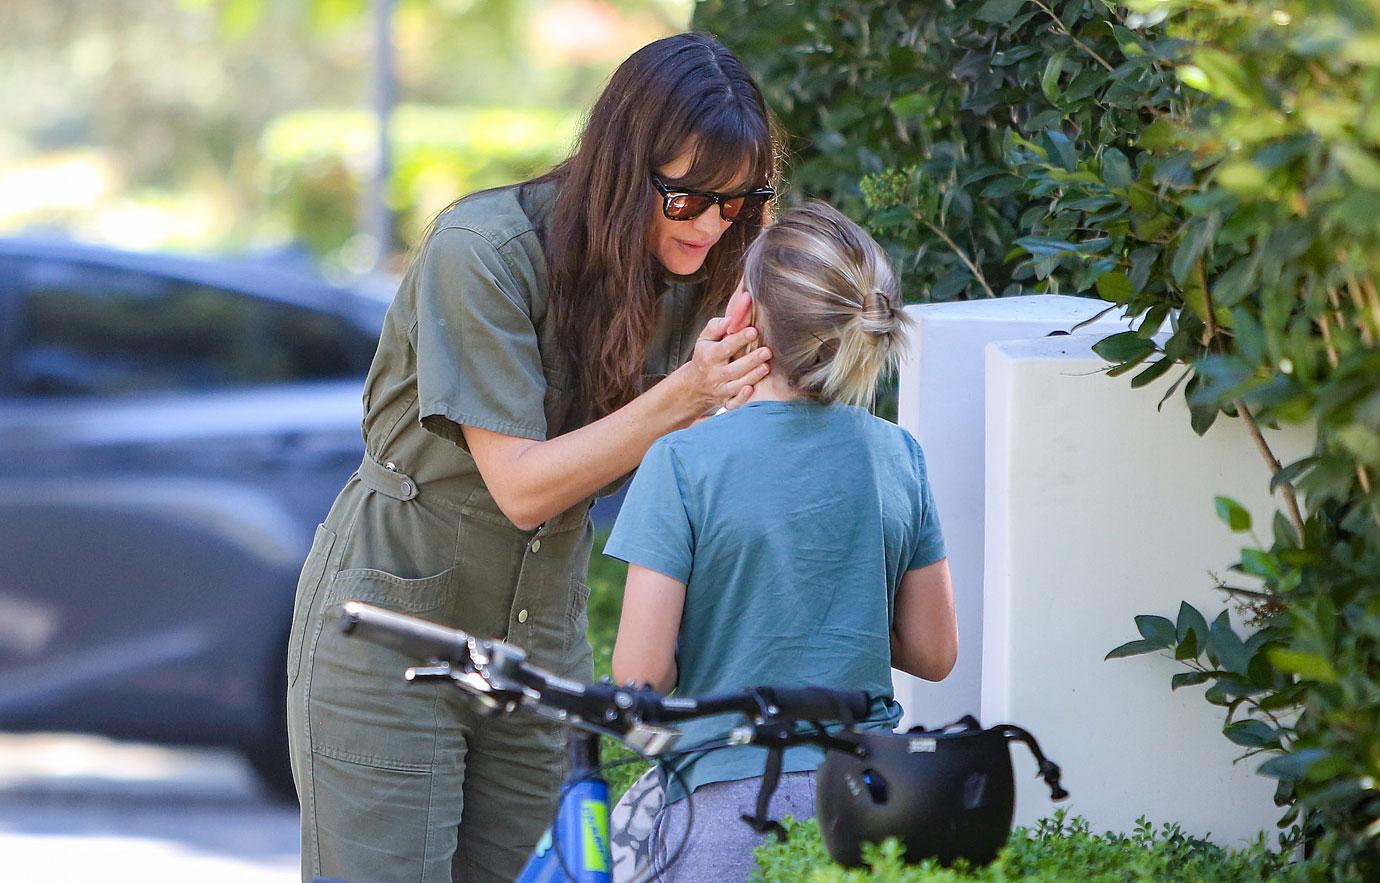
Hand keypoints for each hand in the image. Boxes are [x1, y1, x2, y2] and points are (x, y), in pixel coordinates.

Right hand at [679, 286, 771, 413]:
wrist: (694, 385)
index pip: (725, 347)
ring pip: (737, 385)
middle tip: (767, 351)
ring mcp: (720, 389)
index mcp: (709, 356)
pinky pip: (733, 403)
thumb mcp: (704, 339)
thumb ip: (716, 327)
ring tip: (766, 366)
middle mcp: (714, 374)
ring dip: (752, 376)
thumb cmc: (705, 356)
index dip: (740, 339)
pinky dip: (742, 398)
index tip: (754, 331)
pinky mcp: (725, 401)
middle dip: (751, 360)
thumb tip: (731, 320)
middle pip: (734, 368)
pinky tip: (751, 389)